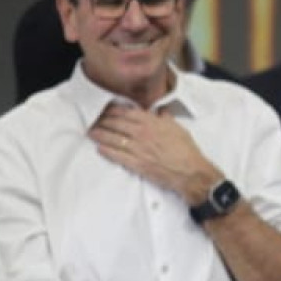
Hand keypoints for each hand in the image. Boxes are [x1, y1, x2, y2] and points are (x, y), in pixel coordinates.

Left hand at [91, 104, 223, 203]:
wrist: (189, 171)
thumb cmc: (185, 150)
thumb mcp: (177, 128)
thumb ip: (166, 118)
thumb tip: (161, 111)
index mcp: (152, 122)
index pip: (126, 113)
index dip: (113, 110)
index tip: (105, 110)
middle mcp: (142, 133)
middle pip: (116, 124)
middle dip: (103, 121)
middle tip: (94, 120)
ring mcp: (138, 149)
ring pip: (114, 139)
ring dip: (100, 135)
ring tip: (91, 133)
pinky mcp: (136, 163)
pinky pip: (117, 155)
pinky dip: (107, 151)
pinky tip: (99, 148)